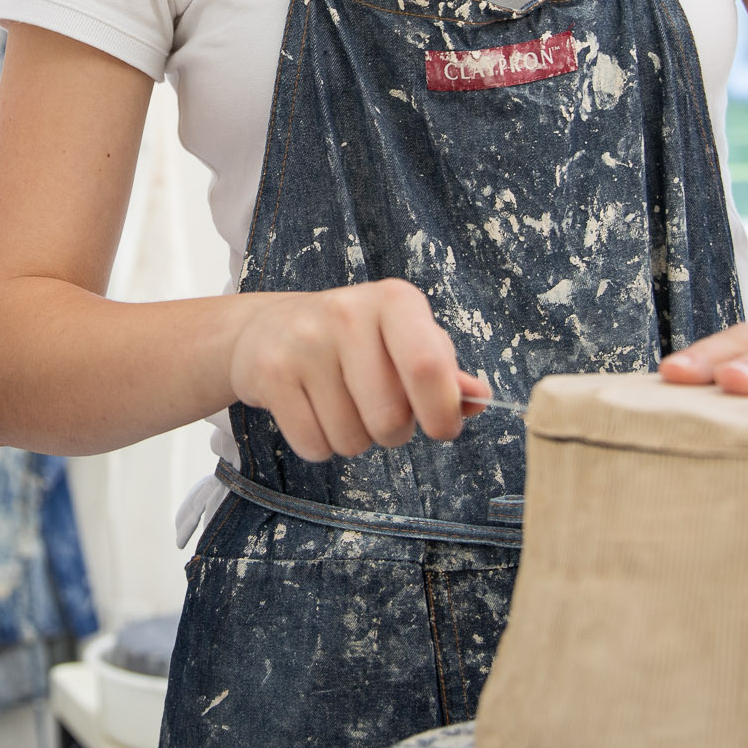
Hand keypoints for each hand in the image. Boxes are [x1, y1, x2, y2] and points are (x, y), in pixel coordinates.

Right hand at [227, 280, 488, 461]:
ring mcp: (304, 342)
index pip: (429, 367)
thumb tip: (481, 399)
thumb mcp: (404, 340)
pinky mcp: (270, 373)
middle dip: (392, 432)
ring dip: (354, 438)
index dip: (442, 413)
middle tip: (377, 407)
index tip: (442, 427)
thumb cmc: (353, 341)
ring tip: (340, 404)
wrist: (266, 329)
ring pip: (352, 439)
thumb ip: (444, 371)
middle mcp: (348, 313)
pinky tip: (311, 411)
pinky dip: (319, 444)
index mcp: (395, 301)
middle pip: (390, 418)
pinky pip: (314, 445)